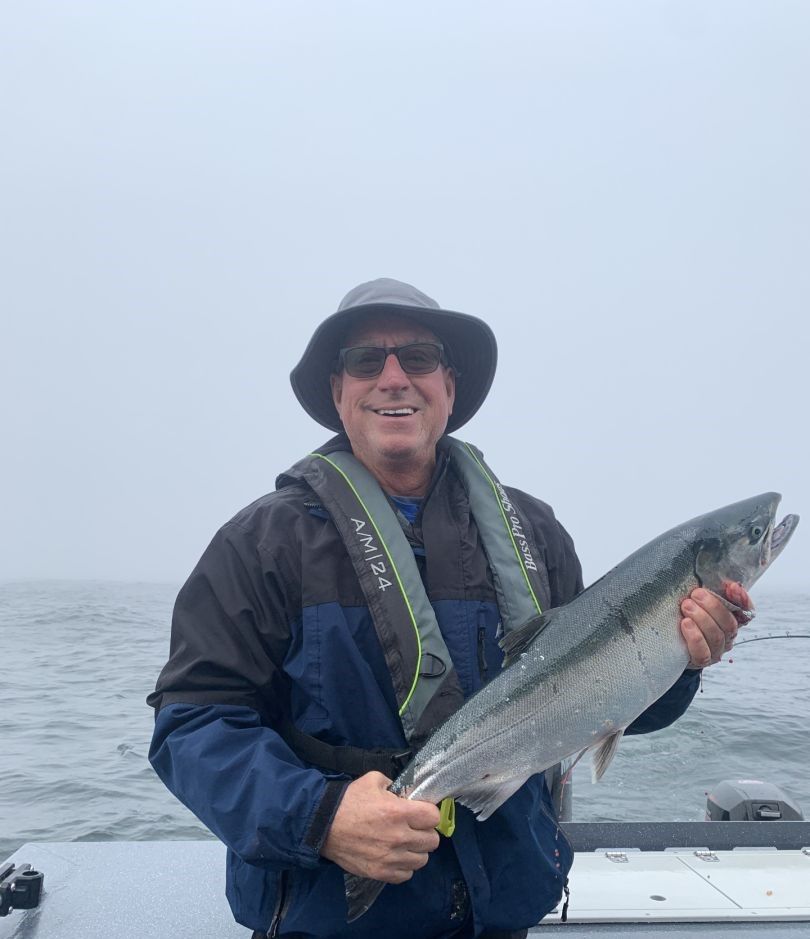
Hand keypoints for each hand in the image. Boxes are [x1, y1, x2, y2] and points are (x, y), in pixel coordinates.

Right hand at [320, 771, 440, 881]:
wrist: (324, 826)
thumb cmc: (349, 800)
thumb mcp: (374, 780)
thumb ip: (394, 785)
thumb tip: (406, 794)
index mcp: (399, 812)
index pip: (433, 817)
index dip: (428, 812)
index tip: (421, 812)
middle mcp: (399, 837)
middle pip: (432, 841)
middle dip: (425, 831)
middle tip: (413, 827)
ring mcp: (391, 858)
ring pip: (422, 860)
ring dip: (416, 850)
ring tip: (404, 843)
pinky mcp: (381, 873)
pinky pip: (406, 874)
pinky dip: (404, 866)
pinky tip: (395, 856)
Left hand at [680, 583, 752, 667]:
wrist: (672, 643)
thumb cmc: (687, 616)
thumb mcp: (698, 602)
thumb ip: (709, 591)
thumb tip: (721, 581)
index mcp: (731, 620)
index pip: (747, 611)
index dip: (743, 600)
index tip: (731, 587)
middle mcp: (727, 637)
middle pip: (729, 623)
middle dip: (713, 606)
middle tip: (696, 594)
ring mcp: (716, 650)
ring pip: (716, 636)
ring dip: (701, 619)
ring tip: (686, 606)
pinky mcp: (701, 660)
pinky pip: (702, 652)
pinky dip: (695, 637)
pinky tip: (685, 624)